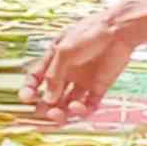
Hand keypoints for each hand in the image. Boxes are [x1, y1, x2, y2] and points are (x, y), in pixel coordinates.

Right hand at [25, 9, 139, 123]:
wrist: (119, 31)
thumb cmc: (89, 34)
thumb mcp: (65, 52)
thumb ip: (54, 76)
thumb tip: (47, 100)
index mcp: (54, 60)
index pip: (36, 79)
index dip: (30, 90)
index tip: (27, 98)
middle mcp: (66, 73)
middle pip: (51, 97)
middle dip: (46, 107)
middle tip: (48, 112)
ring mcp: (82, 81)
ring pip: (67, 104)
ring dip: (62, 113)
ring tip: (61, 114)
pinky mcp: (98, 88)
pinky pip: (88, 105)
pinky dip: (82, 111)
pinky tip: (79, 107)